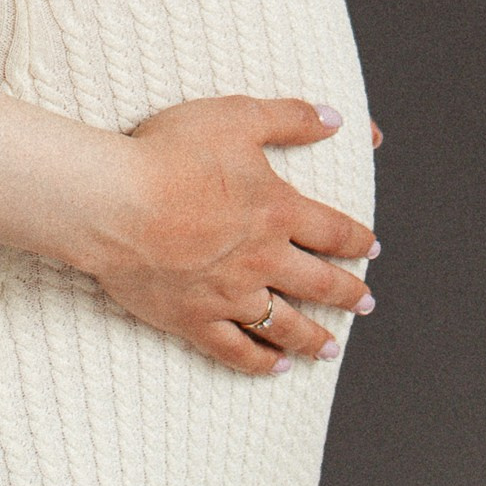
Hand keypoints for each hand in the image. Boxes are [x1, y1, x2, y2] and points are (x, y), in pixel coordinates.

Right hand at [80, 96, 379, 375]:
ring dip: (313, 338)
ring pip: (285, 326)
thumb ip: (290, 118)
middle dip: (349, 295)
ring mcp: (229, 295)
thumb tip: (336, 119)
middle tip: (366, 303)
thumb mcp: (237, 117)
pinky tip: (276, 369)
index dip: (357, 241)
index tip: (371, 249)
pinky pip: (235, 351)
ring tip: (330, 348)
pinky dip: (260, 363)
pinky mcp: (193, 319)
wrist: (114, 203)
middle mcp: (262, 259)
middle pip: (320, 284)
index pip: (333, 232)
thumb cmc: (169, 154)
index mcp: (277, 211)